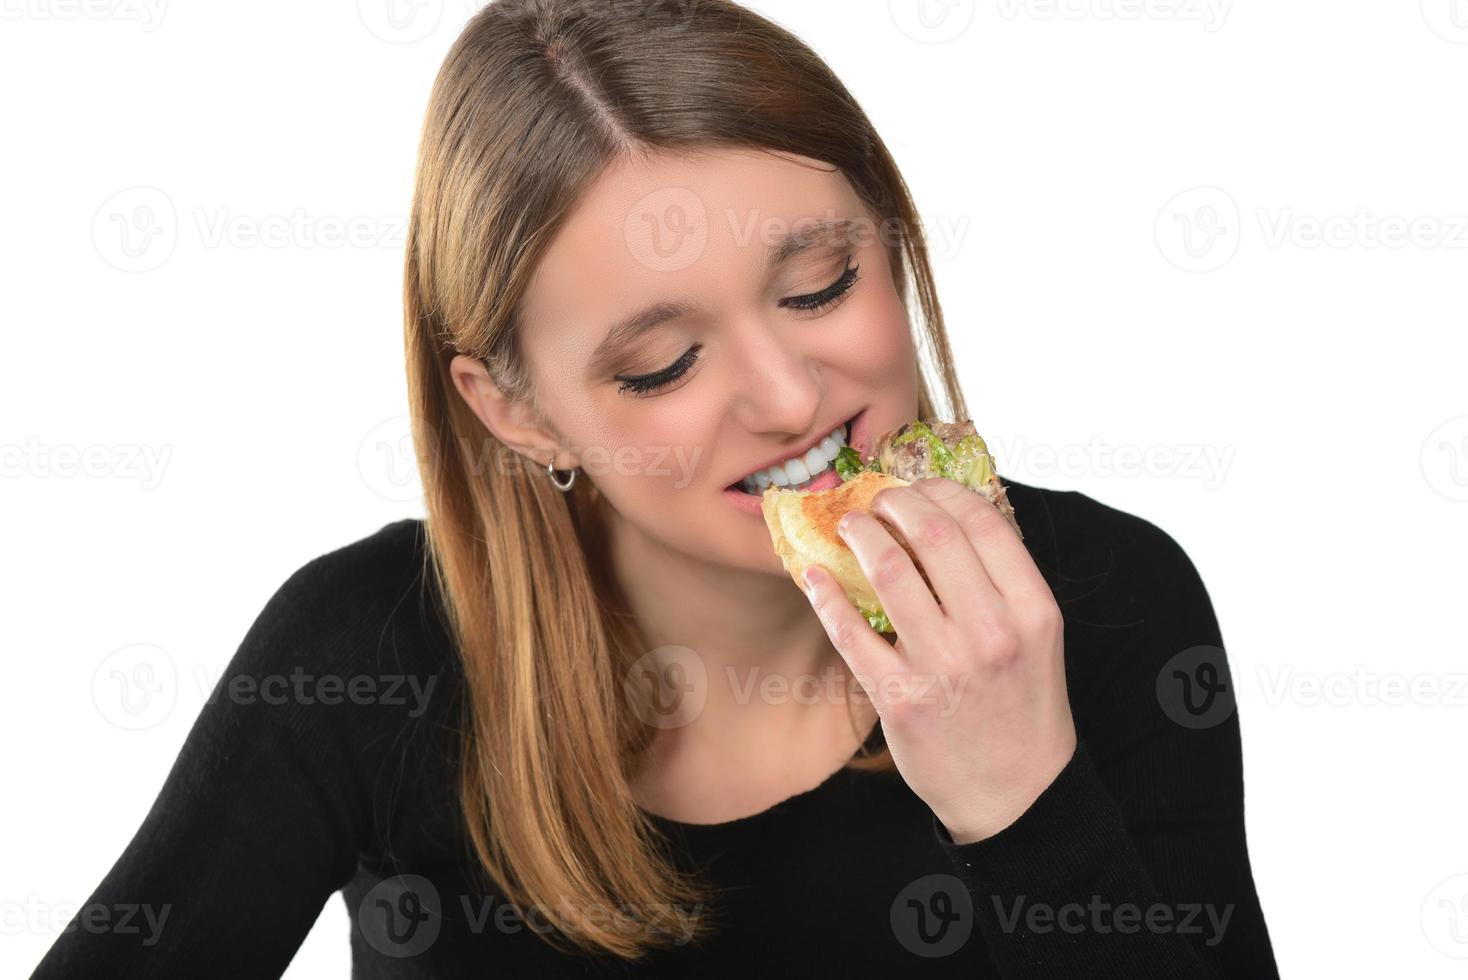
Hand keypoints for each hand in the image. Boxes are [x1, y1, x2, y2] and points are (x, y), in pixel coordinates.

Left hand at [801, 478, 1075, 843]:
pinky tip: (815, 575)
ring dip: (860, 536)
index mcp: (1032, 610)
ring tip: (849, 527)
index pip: (983, 522)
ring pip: (890, 571)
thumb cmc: (1022, 706)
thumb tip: (946, 518)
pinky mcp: (900, 697)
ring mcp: (944, 665)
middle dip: (896, 503)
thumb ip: (1001, 581)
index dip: (942, 491)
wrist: (1016, 794)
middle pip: (934, 535)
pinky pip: (851, 631)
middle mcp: (992, 631)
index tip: (918, 487)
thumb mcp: (1036, 637)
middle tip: (876, 500)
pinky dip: (827, 595)